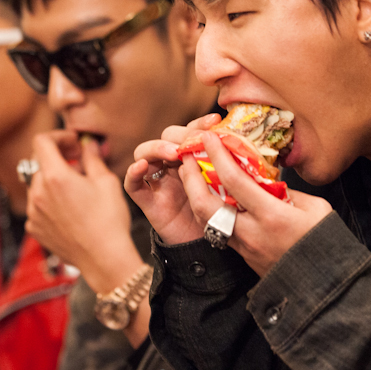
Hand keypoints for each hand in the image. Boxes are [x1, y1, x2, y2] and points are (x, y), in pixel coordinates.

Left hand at [26, 131, 142, 293]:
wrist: (103, 259)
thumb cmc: (109, 220)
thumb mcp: (106, 182)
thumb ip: (92, 158)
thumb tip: (88, 144)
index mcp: (55, 177)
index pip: (42, 141)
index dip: (58, 137)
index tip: (73, 144)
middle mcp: (38, 193)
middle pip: (38, 162)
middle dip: (57, 157)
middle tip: (78, 164)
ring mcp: (34, 212)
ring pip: (37, 183)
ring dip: (52, 180)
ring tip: (76, 189)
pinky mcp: (34, 227)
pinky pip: (37, 204)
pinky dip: (49, 200)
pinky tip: (69, 209)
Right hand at [124, 113, 220, 243]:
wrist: (208, 247)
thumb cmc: (219, 215)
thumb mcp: (226, 185)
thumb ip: (225, 165)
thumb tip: (238, 141)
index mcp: (191, 157)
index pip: (189, 131)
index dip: (199, 123)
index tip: (215, 121)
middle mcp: (171, 165)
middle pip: (165, 137)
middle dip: (179, 135)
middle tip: (195, 140)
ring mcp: (156, 181)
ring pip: (144, 152)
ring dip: (157, 148)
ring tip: (173, 152)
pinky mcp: (146, 200)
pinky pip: (132, 184)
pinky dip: (133, 172)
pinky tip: (142, 166)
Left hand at [176, 132, 332, 275]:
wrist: (323, 288)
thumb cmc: (326, 243)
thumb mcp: (315, 209)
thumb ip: (287, 191)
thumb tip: (265, 178)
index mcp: (272, 216)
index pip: (235, 180)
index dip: (218, 155)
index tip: (208, 137)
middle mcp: (251, 232)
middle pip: (205, 203)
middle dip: (191, 177)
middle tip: (186, 155)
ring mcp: (243, 247)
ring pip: (204, 219)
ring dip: (193, 194)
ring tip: (190, 173)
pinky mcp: (241, 255)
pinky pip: (215, 229)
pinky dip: (206, 210)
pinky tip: (206, 195)